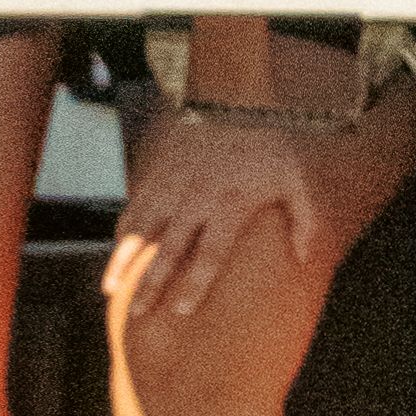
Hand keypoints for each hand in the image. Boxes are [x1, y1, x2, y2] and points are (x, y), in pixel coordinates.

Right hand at [105, 112, 339, 329]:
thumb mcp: (296, 182)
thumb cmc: (267, 149)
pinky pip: (134, 207)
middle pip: (169, 249)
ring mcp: (171, 186)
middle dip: (152, 284)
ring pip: (141, 229)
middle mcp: (195, 199)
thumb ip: (304, 222)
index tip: (181, 311)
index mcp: (229, 205)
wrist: (233, 102)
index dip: (195, 284)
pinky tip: (116, 255)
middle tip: (139, 314)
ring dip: (124, 261)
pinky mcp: (156, 174)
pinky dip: (123, 232)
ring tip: (111, 290)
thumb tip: (301, 259)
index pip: (209, 253)